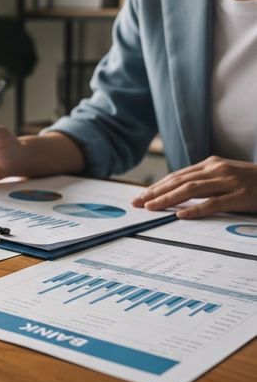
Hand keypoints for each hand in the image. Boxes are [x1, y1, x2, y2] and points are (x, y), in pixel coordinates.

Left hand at [132, 156, 256, 218]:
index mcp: (211, 165)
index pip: (177, 176)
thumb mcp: (226, 177)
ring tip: (151, 207)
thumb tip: (178, 195)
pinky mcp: (241, 195)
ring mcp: (229, 181)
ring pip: (191, 190)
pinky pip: (214, 203)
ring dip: (168, 199)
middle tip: (137, 203)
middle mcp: (216, 169)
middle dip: (155, 192)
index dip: (157, 186)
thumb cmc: (253, 182)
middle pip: (179, 181)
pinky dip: (196, 209)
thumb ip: (206, 182)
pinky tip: (181, 215)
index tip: (140, 196)